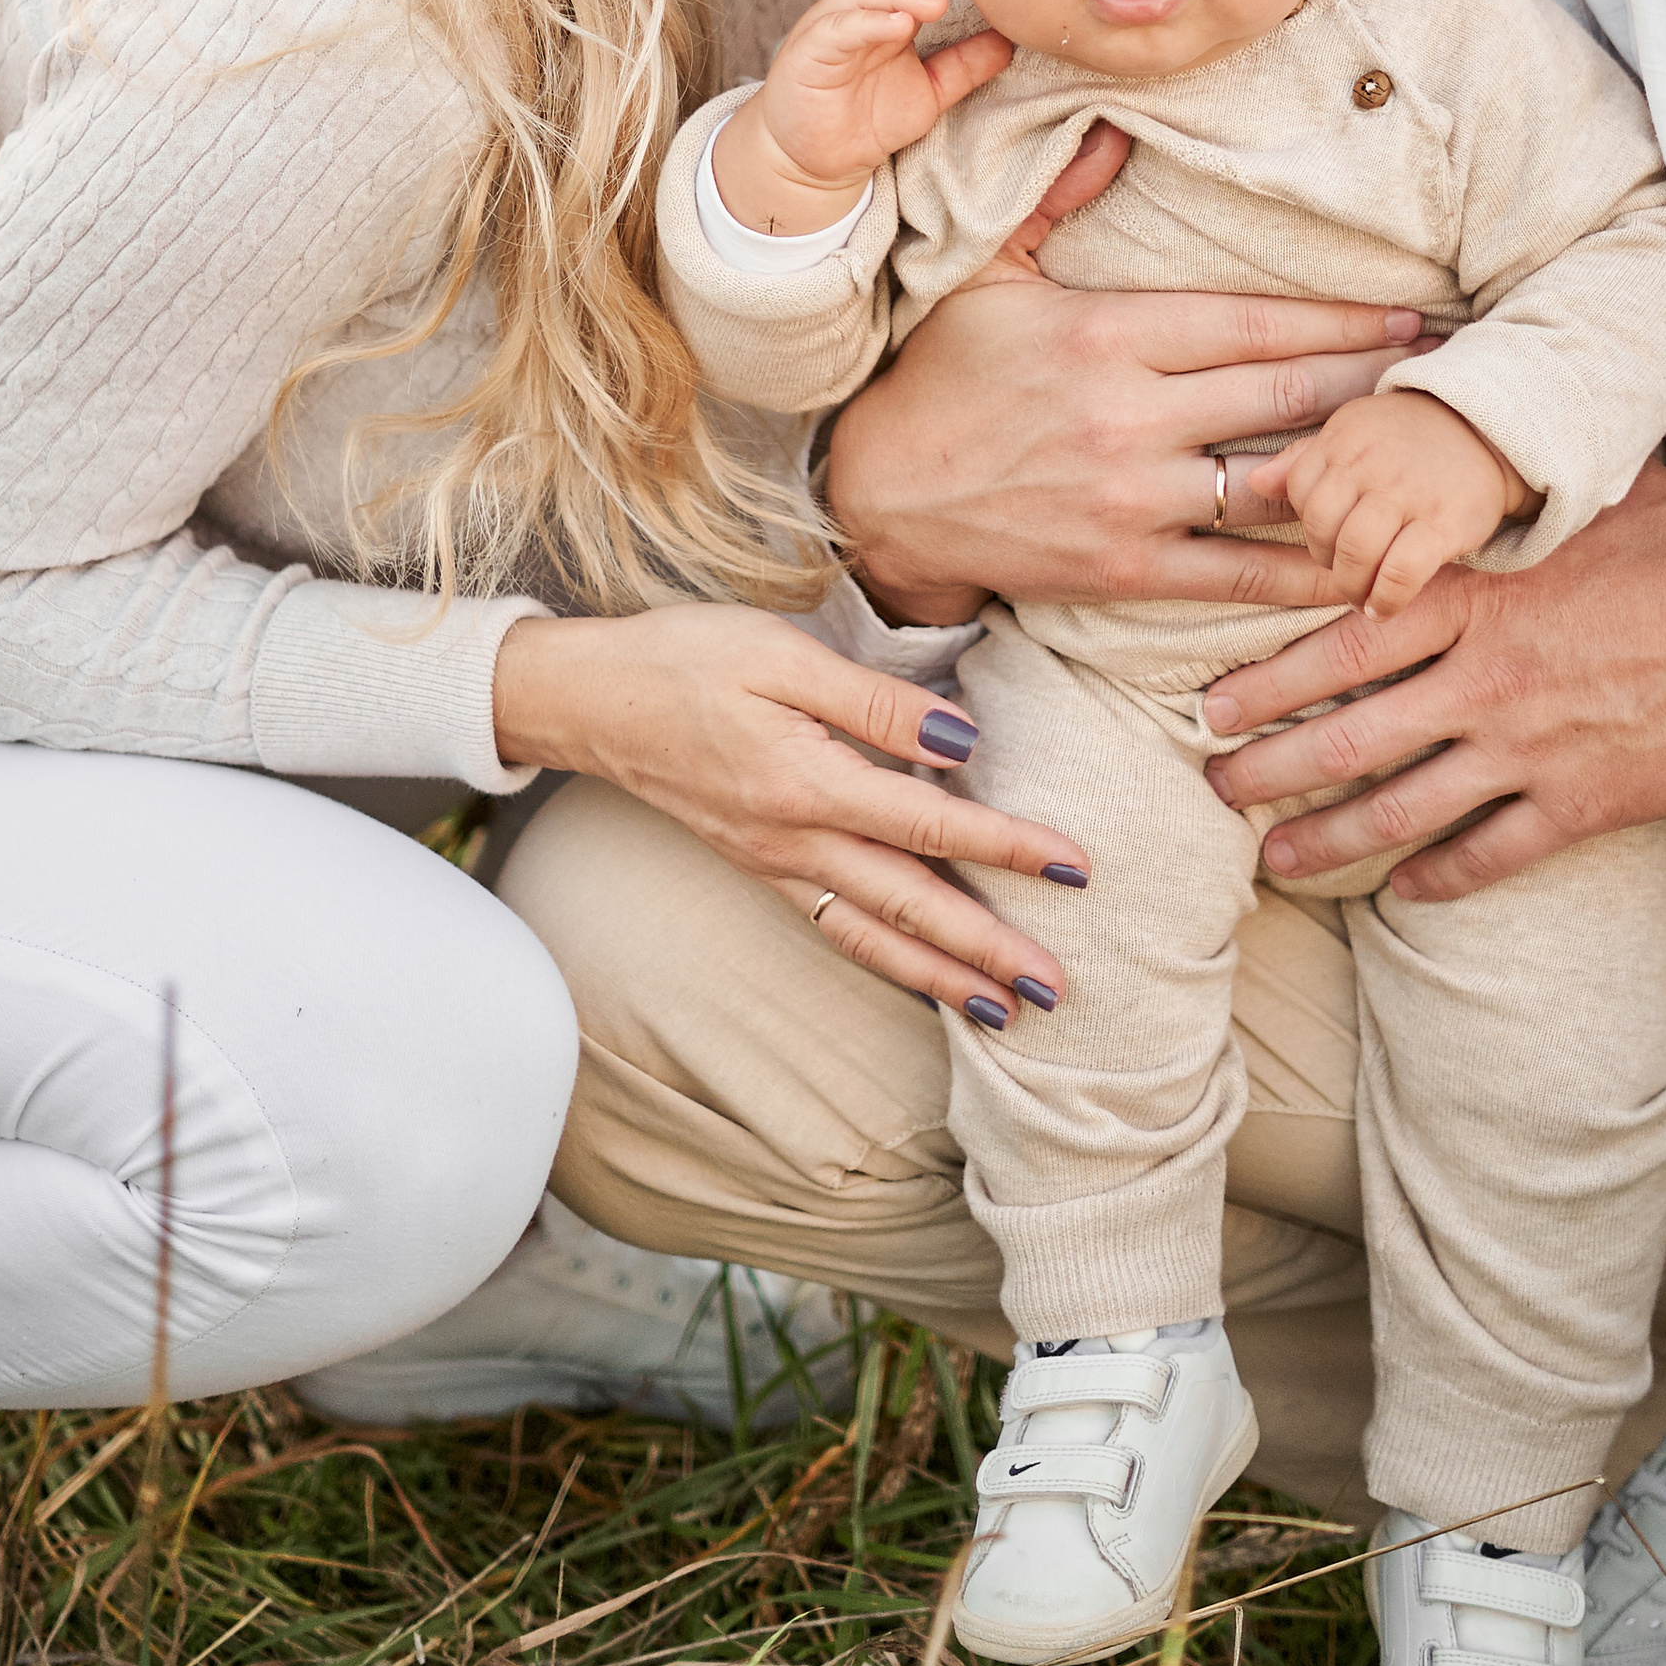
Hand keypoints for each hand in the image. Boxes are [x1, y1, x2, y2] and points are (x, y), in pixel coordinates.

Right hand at [493, 602, 1084, 1024]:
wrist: (591, 700)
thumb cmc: (687, 659)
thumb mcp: (781, 653)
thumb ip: (876, 701)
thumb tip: (961, 740)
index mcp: (807, 782)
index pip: (930, 824)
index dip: (1007, 847)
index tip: (1074, 869)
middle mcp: (793, 840)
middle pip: (909, 906)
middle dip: (986, 951)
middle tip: (1058, 989)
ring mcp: (774, 863)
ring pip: (873, 935)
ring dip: (942, 977)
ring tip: (1006, 1012)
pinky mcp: (761, 867)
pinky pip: (835, 928)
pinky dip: (886, 963)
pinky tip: (922, 978)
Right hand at [715, 0, 1010, 231]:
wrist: (814, 160)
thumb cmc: (867, 118)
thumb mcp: (931, 91)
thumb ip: (966, 64)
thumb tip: (1012, 40)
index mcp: (889, 9)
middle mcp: (859, 8)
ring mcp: (831, 25)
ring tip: (936, 0)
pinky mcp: (810, 52)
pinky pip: (840, 29)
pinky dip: (869, 23)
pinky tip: (897, 26)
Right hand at [823, 122, 1421, 621]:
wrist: (879, 495)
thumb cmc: (938, 376)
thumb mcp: (986, 273)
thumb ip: (1056, 197)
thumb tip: (1114, 128)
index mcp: (1109, 332)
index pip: (1255, 322)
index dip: (1344, 321)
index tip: (1411, 316)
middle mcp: (1130, 414)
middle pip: (1286, 395)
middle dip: (1377, 384)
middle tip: (1453, 375)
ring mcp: (1132, 497)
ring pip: (1276, 484)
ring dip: (1358, 473)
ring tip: (1427, 461)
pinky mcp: (1125, 568)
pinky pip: (1237, 573)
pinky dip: (1306, 571)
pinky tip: (1366, 562)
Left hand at [1199, 464, 1665, 898]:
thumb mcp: (1595, 486)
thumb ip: (1517, 472)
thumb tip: (1470, 400)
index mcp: (1477, 598)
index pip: (1344, 642)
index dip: (1270, 678)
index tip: (1214, 702)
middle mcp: (1485, 679)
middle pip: (1349, 733)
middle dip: (1270, 768)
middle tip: (1213, 787)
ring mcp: (1528, 749)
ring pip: (1402, 805)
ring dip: (1328, 838)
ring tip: (1272, 862)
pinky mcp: (1580, 804)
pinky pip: (1490, 852)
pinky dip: (1439, 877)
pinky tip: (1400, 892)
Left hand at [1248, 391, 1522, 616]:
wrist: (1493, 430)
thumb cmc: (1414, 438)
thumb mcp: (1357, 432)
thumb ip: (1305, 459)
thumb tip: (1255, 480)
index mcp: (1344, 437)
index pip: (1299, 491)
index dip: (1311, 526)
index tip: (1329, 544)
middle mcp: (1371, 463)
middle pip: (1321, 526)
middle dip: (1327, 561)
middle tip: (1346, 576)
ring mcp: (1408, 493)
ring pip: (1354, 552)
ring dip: (1352, 585)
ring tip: (1362, 596)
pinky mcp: (1444, 524)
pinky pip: (1400, 572)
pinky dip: (1386, 598)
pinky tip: (1384, 607)